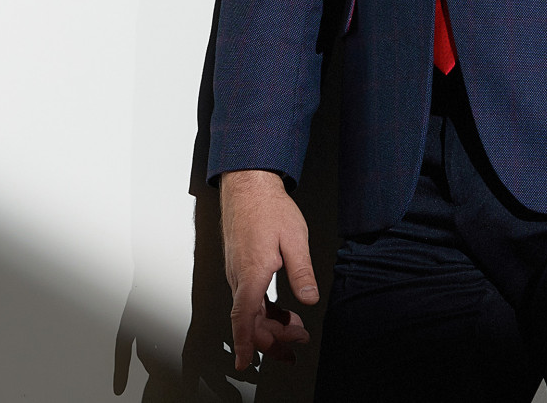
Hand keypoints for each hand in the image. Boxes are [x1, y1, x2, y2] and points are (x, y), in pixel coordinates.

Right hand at [219, 169, 318, 368]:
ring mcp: (236, 271)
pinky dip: (263, 311)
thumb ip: (302, 271)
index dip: (245, 342)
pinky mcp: (238, 266)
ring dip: (270, 324)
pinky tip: (280, 310)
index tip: (245, 363)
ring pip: (248, 310)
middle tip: (299, 340)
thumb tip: (309, 298)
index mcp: (251, 271)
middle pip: (249, 320)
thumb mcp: (294, 237)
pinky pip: (247, 298)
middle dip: (272, 338)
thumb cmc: (267, 206)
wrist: (248, 184)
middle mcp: (238, 275)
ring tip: (296, 327)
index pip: (243, 316)